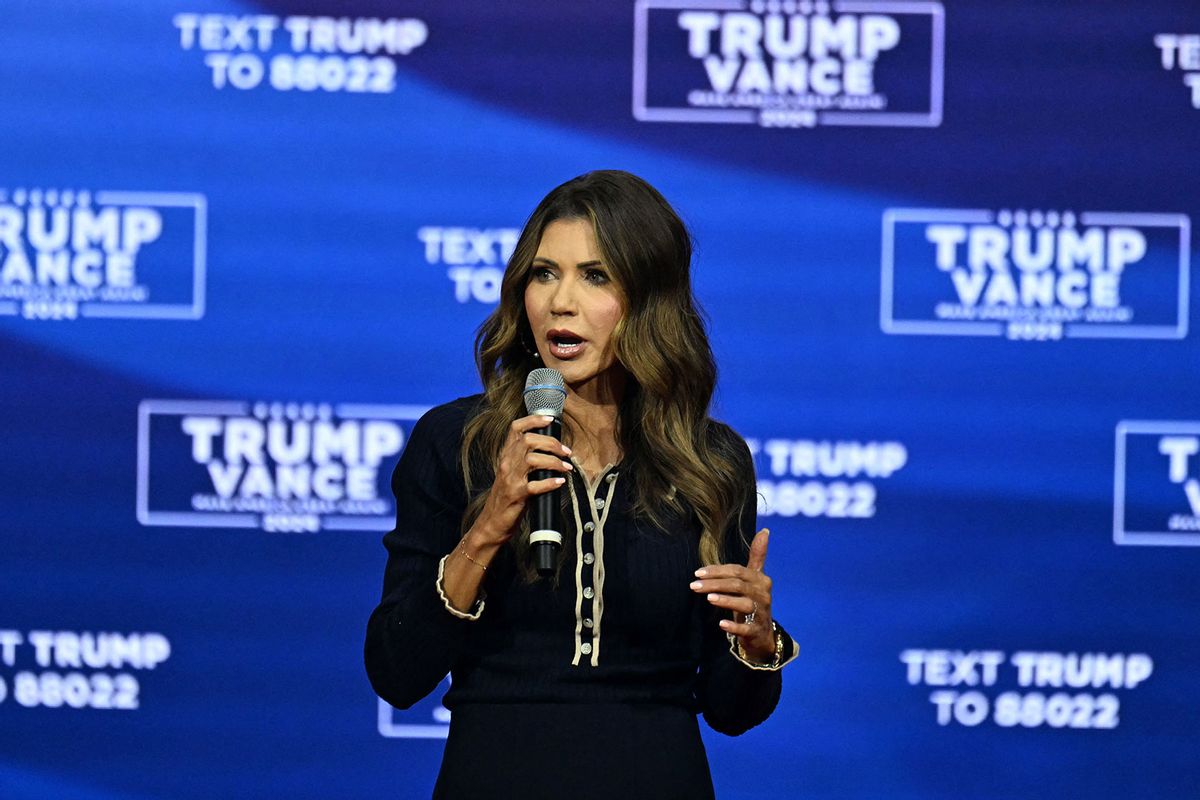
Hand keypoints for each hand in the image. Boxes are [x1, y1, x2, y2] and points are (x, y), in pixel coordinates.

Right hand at [474, 414, 572, 544]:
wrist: (492, 522)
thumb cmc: (506, 497)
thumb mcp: (511, 473)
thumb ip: (525, 460)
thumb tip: (552, 449)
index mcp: (505, 456)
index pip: (515, 429)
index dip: (533, 420)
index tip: (550, 420)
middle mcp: (506, 464)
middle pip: (528, 441)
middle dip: (551, 443)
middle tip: (566, 451)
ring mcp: (511, 480)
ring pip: (533, 460)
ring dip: (554, 462)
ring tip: (567, 467)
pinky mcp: (517, 496)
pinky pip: (535, 486)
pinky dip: (550, 483)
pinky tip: (560, 482)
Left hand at [690, 528, 775, 662]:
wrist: (763, 633)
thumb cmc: (753, 600)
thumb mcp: (755, 578)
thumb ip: (757, 556)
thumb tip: (764, 530)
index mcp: (761, 580)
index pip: (737, 571)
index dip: (717, 570)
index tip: (698, 572)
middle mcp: (763, 595)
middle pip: (738, 585)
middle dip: (714, 584)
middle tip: (693, 585)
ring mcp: (761, 613)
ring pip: (743, 604)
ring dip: (725, 600)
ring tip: (708, 598)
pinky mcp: (757, 631)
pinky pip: (746, 628)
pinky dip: (734, 626)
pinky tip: (721, 624)